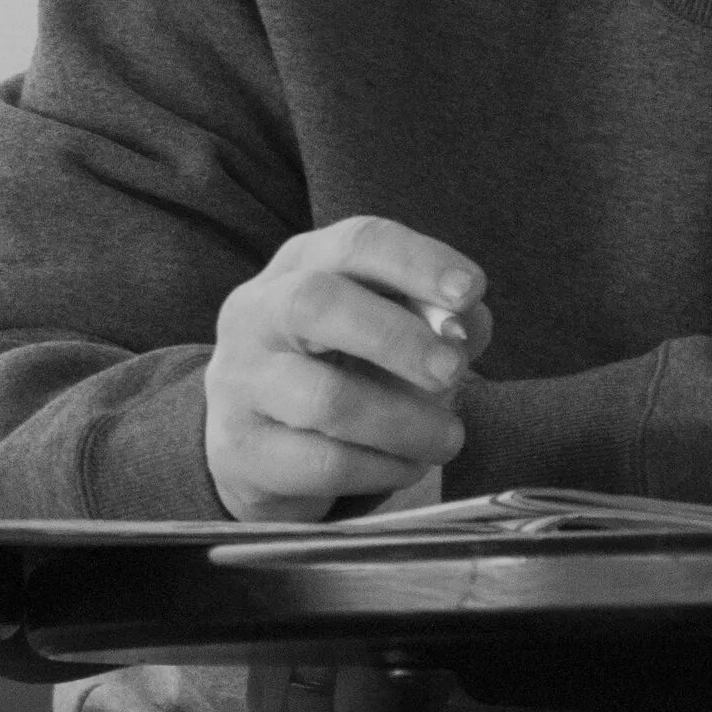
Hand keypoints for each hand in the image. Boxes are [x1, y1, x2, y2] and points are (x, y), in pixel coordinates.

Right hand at [202, 215, 491, 523]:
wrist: (259, 447)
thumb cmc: (338, 369)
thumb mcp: (384, 329)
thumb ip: (435, 319)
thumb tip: (469, 324)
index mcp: (301, 265)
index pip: (356, 243)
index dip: (416, 262)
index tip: (470, 291)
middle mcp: (258, 313)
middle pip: (317, 303)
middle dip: (397, 337)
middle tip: (453, 371)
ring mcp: (241, 382)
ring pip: (325, 398)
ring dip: (404, 422)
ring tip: (447, 438)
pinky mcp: (243, 452)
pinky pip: (323, 463)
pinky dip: (382, 468)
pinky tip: (408, 465)